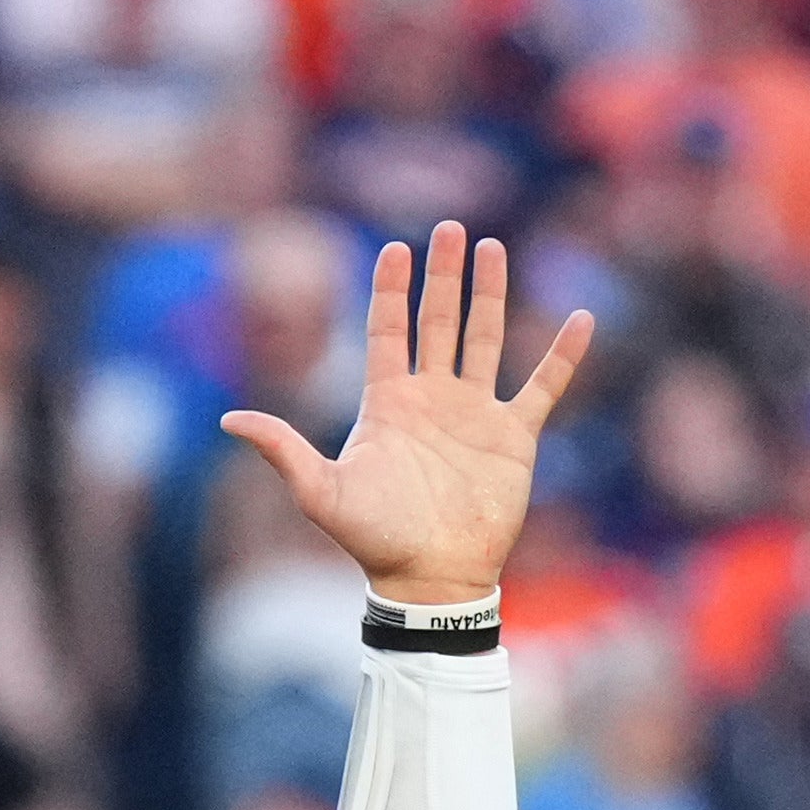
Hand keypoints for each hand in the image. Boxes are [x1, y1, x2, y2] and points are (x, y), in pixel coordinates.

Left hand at [223, 223, 590, 606]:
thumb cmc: (374, 539)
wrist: (430, 580)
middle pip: (438, 321)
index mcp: (388, 403)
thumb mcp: (320, 491)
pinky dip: (563, 355)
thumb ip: (282, 449)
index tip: (396, 247)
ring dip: (490, 294)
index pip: (388, 330)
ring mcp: (475, 414)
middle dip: (443, 276)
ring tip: (492, 249)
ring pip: (486, 339)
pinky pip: (544, 386)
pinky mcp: (514, 437)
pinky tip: (581, 319)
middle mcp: (432, 399)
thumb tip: (228, 420)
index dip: (391, 289)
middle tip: (451, 229)